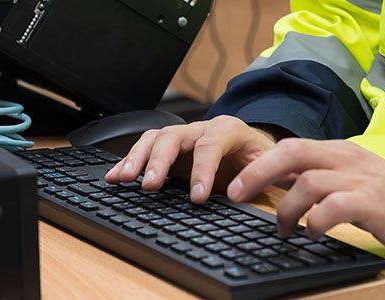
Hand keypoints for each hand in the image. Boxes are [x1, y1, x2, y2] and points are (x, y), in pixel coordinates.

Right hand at [105, 115, 278, 201]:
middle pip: (174, 136)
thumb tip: (251, 190)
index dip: (202, 170)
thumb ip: (261, 175)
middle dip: (159, 161)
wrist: (254, 147)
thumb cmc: (259, 158)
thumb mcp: (270, 165)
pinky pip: (145, 149)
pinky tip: (115, 176)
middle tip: (150, 186)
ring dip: (137, 159)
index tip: (197, 196)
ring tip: (123, 179)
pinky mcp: (169, 148)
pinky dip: (129, 162)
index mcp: (228, 129)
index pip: (211, 145)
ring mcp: (182, 136)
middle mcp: (200, 128)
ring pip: (154, 139)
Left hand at [225, 138, 384, 258]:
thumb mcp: (350, 180)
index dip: (259, 163)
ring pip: (308, 182)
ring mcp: (360, 179)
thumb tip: (278, 180)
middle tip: (236, 193)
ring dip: (287, 208)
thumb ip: (317, 177)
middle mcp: (346, 159)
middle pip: (292, 152)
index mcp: (339, 152)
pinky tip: (313, 234)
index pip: (291, 147)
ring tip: (285, 229)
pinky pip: (334, 207)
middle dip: (258, 173)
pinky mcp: (372, 203)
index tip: (236, 182)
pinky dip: (316, 221)